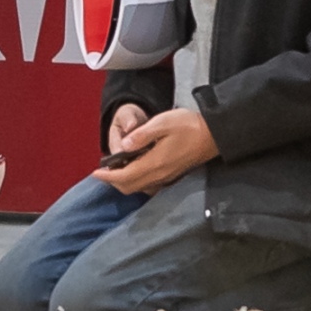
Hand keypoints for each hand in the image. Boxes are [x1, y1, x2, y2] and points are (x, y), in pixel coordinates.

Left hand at [92, 107, 218, 195]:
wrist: (215, 134)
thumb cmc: (189, 126)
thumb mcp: (162, 123)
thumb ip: (141, 135)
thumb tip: (124, 144)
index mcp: (154, 163)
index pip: (124, 176)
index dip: (107, 176)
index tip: (95, 172)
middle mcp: (160, 175)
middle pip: (129, 186)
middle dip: (113, 181)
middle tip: (103, 171)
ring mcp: (167, 177)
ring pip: (139, 188)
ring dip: (124, 182)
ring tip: (116, 169)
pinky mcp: (173, 175)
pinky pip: (149, 185)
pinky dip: (137, 181)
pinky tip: (135, 168)